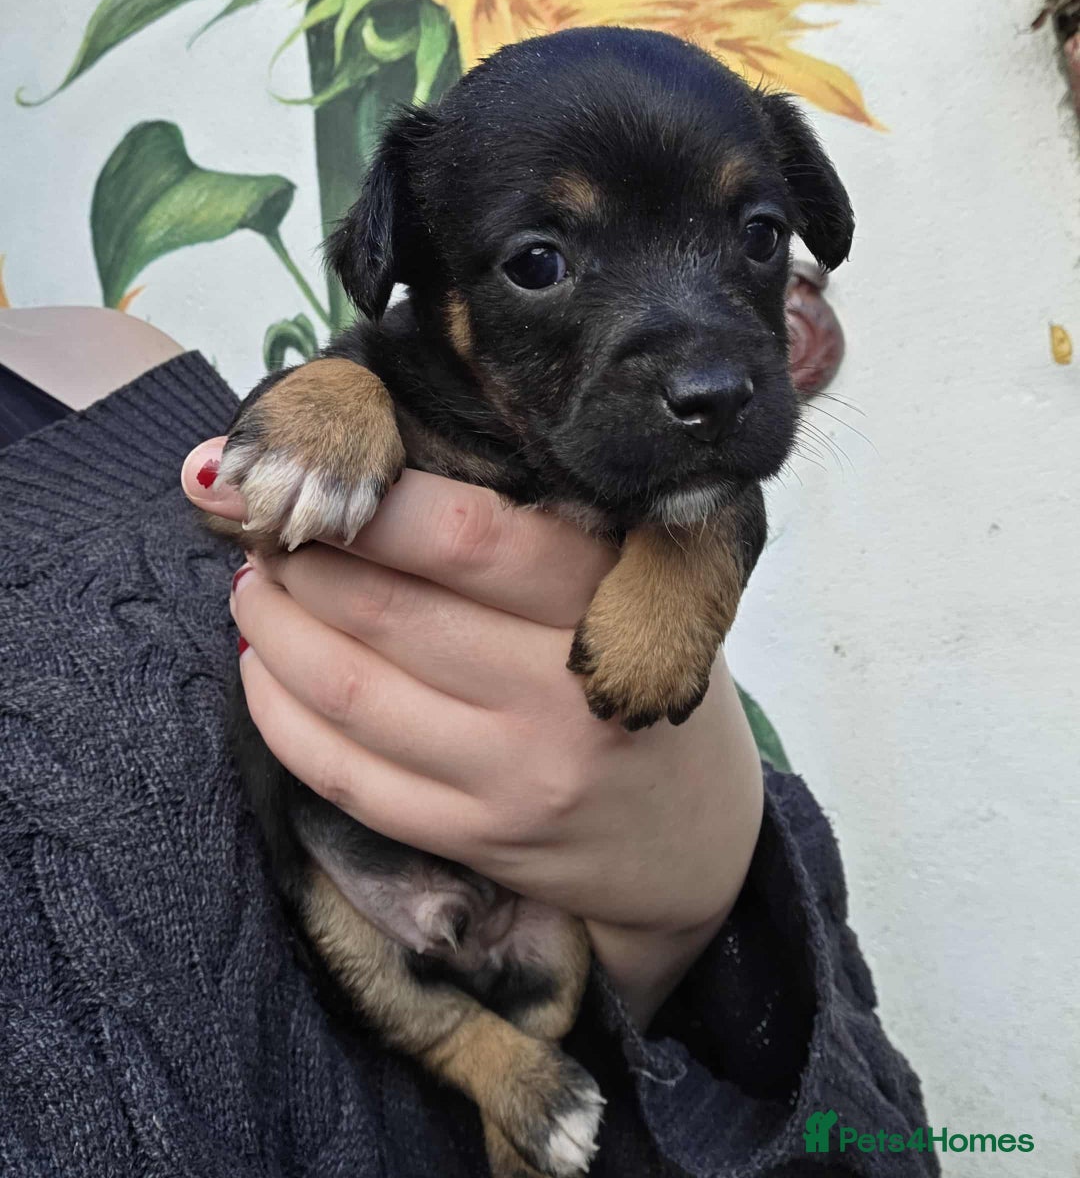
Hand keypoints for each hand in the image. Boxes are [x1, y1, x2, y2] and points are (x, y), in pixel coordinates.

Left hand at [182, 439, 763, 1025]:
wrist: (696, 836)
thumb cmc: (644, 668)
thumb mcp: (631, 578)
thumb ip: (530, 528)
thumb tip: (375, 467)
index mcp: (609, 601)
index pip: (461, 534)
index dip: (363, 498)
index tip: (299, 466)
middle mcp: (562, 695)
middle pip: (384, 610)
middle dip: (297, 557)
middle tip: (262, 522)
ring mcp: (514, 778)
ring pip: (346, 692)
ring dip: (272, 628)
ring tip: (254, 587)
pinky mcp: (473, 839)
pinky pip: (344, 776)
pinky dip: (279, 714)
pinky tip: (263, 669)